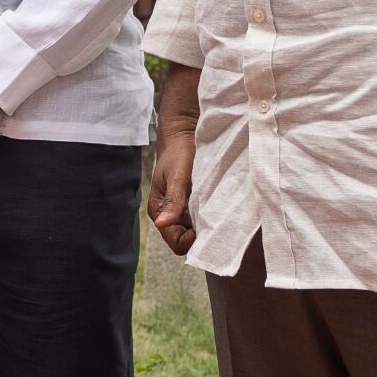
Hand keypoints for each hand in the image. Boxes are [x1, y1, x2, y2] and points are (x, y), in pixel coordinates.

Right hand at [149, 65, 201, 253]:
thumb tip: (162, 223)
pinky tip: (217, 205)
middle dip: (200, 234)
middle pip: (185, 240)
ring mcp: (179, 209)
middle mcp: (168, 214)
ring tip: (217, 210)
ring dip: (205, 225)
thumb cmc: (179, 153)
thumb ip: (172, 201)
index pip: (176, 243)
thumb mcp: (177, 176)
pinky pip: (199, 218)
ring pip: (194, 230)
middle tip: (216, 218)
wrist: (184, 133)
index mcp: (159, 211)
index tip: (207, 226)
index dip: (192, 240)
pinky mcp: (189, 202)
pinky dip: (208, 215)